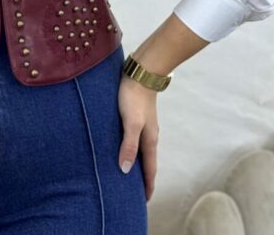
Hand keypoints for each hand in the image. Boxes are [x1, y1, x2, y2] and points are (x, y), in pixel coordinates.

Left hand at [117, 75, 158, 201]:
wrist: (141, 72)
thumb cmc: (134, 96)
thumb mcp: (131, 122)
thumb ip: (129, 145)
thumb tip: (125, 169)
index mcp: (149, 139)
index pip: (149, 168)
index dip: (147, 184)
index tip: (145, 200)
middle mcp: (149, 134)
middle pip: (147, 160)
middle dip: (143, 176)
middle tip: (136, 192)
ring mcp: (144, 124)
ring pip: (141, 148)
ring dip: (137, 161)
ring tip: (129, 171)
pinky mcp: (137, 115)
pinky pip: (135, 138)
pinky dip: (132, 147)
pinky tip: (124, 145)